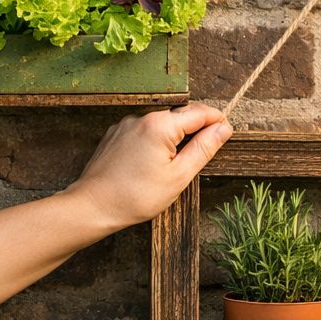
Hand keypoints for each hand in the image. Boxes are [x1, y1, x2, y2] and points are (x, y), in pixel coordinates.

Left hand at [65, 105, 232, 229]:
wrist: (93, 206)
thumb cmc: (136, 196)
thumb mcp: (179, 175)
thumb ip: (204, 148)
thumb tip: (223, 128)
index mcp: (160, 125)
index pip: (200, 113)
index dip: (217, 121)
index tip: (227, 133)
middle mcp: (142, 118)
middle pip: (180, 115)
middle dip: (198, 128)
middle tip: (208, 150)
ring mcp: (126, 125)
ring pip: (162, 123)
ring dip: (176, 136)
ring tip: (179, 162)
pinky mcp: (116, 134)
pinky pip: (144, 130)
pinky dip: (157, 140)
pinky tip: (155, 163)